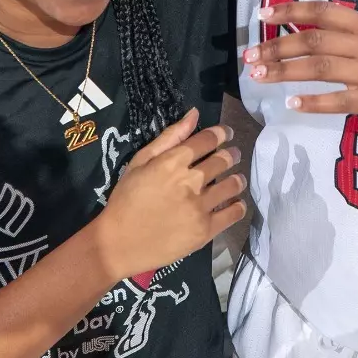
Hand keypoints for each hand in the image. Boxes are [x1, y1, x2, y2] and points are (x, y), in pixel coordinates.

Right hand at [91, 110, 245, 279]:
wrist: (119, 243)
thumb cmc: (126, 200)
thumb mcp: (139, 162)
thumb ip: (169, 137)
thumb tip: (194, 114)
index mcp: (173, 162)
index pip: (207, 140)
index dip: (221, 134)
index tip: (226, 135)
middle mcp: (191, 181)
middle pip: (223, 160)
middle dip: (231, 155)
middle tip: (233, 155)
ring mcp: (200, 207)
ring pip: (232, 185)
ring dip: (237, 179)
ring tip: (236, 179)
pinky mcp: (205, 230)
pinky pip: (234, 213)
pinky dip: (238, 206)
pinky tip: (235, 203)